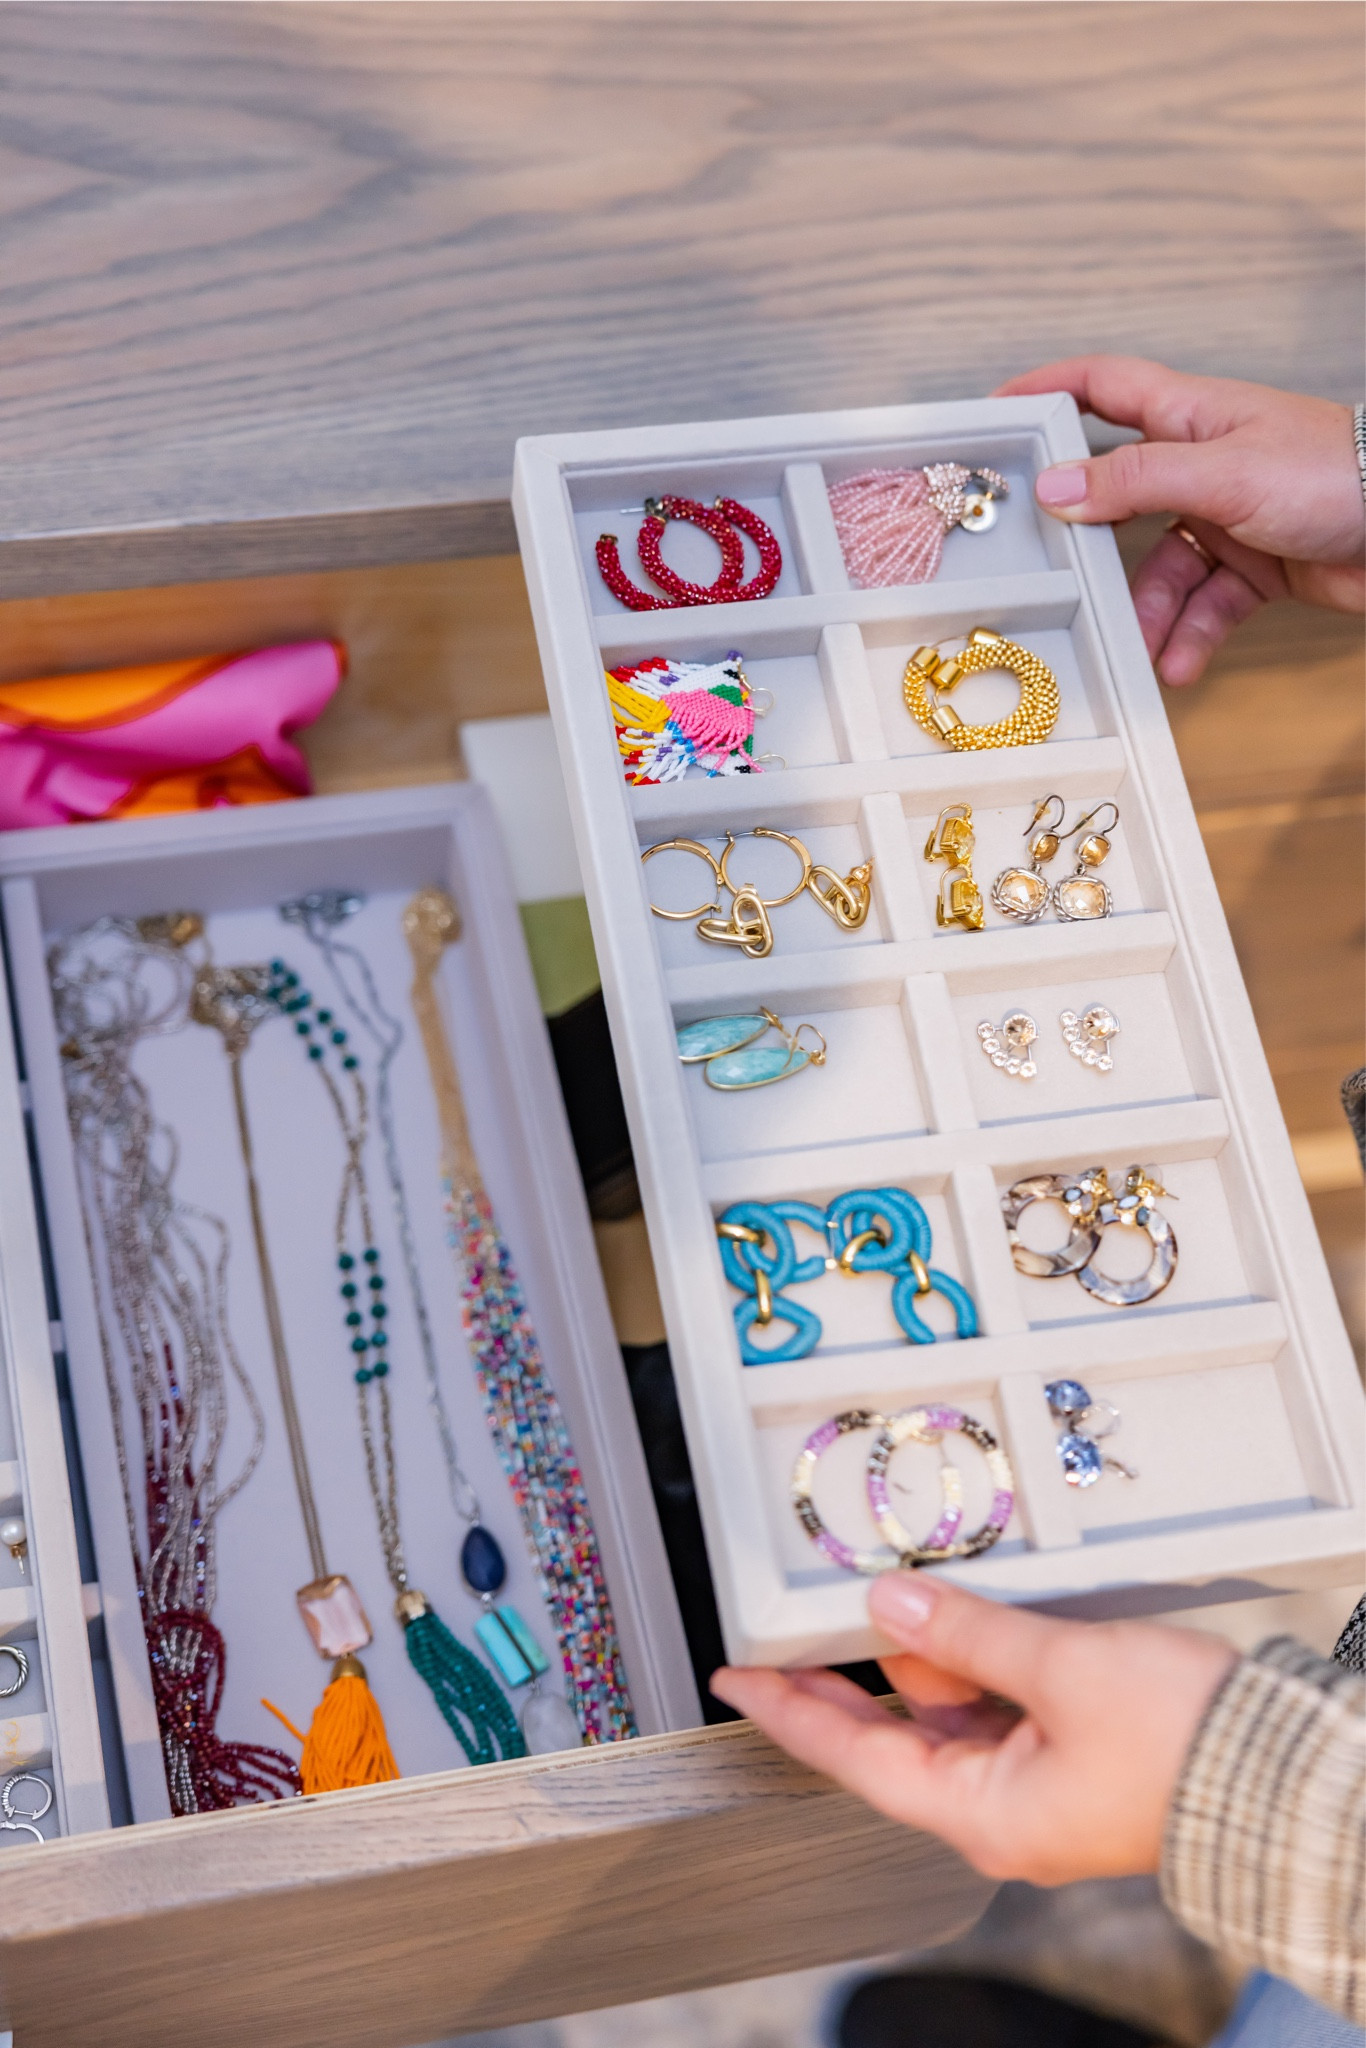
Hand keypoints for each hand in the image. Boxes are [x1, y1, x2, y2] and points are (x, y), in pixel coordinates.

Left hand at [710, 1574, 1236, 1886]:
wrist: (1282, 1768)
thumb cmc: (1184, 1743)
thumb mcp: (1061, 1667)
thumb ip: (967, 1635)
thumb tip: (890, 1609)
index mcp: (984, 1811)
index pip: (852, 1758)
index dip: (789, 1712)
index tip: (735, 1681)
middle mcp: (1000, 1808)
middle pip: (894, 1735)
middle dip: (847, 1676)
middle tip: (791, 1626)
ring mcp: (1037, 1784)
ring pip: (949, 1711)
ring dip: (922, 1654)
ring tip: (892, 1592)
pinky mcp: (1072, 1755)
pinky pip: (997, 1704)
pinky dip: (973, 1659)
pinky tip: (964, 1615)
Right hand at [995, 355, 1364, 685]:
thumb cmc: (1334, 474)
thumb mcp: (1221, 473)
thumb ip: (1134, 479)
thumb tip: (1056, 488)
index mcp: (1191, 414)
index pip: (1103, 387)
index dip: (1048, 393)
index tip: (997, 415)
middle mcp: (1203, 462)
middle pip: (1119, 497)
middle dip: (1090, 545)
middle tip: (1052, 573)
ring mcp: (1228, 516)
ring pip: (1160, 568)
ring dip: (1148, 613)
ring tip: (1141, 649)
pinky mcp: (1254, 567)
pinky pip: (1202, 605)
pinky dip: (1189, 635)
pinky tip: (1180, 662)